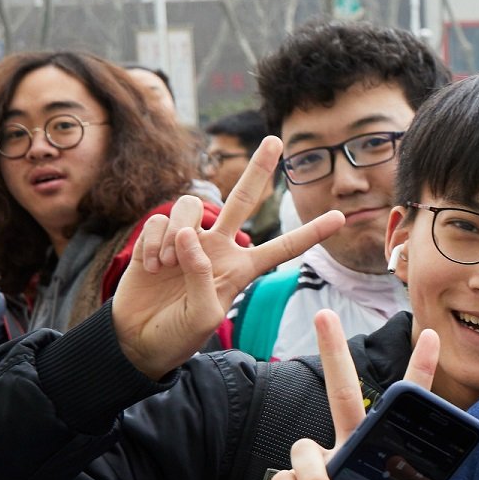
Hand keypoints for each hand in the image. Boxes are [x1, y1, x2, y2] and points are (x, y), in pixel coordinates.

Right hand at [112, 137, 345, 379]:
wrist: (137, 339)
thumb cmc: (177, 335)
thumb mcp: (202, 316)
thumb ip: (201, 276)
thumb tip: (190, 235)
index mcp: (242, 269)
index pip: (282, 248)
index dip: (310, 233)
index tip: (340, 217)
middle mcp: (219, 247)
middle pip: (244, 199)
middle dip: (259, 169)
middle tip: (275, 140)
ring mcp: (188, 239)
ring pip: (191, 206)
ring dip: (177, 232)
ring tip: (166, 267)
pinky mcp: (157, 237)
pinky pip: (159, 221)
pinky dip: (154, 242)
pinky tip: (151, 266)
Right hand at [268, 310, 456, 479]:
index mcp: (385, 450)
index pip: (404, 406)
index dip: (419, 372)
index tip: (432, 335)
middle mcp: (349, 448)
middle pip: (341, 393)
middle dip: (333, 354)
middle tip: (324, 315)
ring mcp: (321, 468)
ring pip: (306, 449)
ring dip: (317, 477)